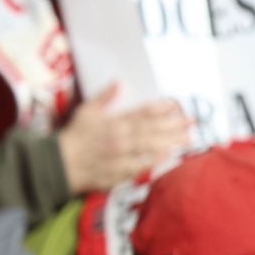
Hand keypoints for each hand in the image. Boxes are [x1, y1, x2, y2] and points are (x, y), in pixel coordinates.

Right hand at [57, 84, 189, 193]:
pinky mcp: (121, 171)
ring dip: (172, 141)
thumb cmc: (74, 137)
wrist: (61, 164)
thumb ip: (105, 97)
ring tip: (188, 137)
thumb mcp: (87, 110)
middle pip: (153, 130)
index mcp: (114, 121)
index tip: (177, 105)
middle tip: (192, 121)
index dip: (162, 108)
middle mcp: (121, 138)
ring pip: (152, 147)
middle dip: (175, 125)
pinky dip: (157, 159)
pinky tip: (171, 155)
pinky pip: (143, 165)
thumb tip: (119, 82)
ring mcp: (122, 156)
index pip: (143, 112)